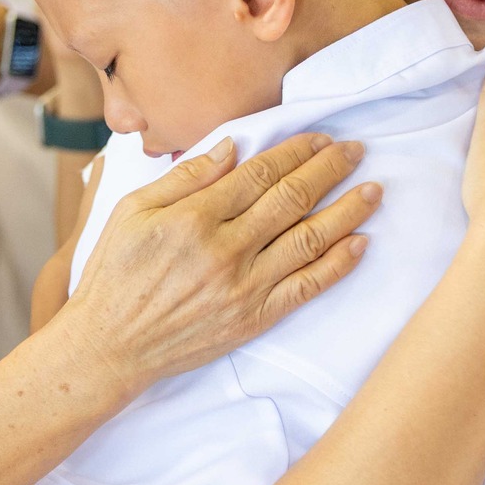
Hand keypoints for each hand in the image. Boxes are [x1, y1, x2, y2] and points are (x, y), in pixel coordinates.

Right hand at [60, 134, 379, 397]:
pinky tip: (361, 243)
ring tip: (374, 189)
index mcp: (193, 218)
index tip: (320, 138)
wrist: (110, 346)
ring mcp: (244, 287)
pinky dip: (338, 265)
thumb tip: (232, 147)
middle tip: (356, 150)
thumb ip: (184, 177)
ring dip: (347, 211)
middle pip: (291, 198)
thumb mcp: (132, 211)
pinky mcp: (254, 319)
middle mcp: (225, 250)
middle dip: (329, 169)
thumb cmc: (114, 275)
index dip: (295, 151)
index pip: (259, 173)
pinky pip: (306, 287)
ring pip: (309, 239)